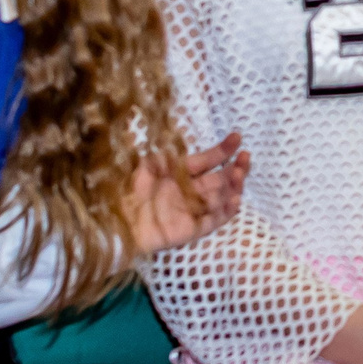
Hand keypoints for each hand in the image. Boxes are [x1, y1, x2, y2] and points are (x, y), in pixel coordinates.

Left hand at [126, 132, 250, 254]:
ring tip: (240, 174)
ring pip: (220, 199)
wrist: (116, 217)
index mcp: (180, 174)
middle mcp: (188, 191)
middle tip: (246, 158)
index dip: (223, 151)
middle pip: (219, 181)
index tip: (237, 138)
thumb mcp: (154, 161)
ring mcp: (191, 211)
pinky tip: (236, 199)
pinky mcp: (190, 230)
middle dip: (235, 169)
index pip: (207, 161)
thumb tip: (189, 134)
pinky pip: (213, 221)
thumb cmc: (130, 186)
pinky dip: (226, 211)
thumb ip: (177, 152)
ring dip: (234, 187)